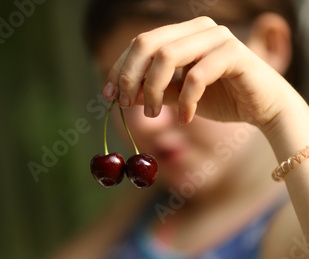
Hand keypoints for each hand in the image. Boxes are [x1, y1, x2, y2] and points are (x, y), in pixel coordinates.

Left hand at [102, 16, 293, 128]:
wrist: (262, 107)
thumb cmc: (222, 99)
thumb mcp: (179, 97)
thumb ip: (155, 92)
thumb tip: (123, 94)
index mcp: (183, 34)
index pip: (141, 43)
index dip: (120, 68)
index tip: (107, 95)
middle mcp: (198, 29)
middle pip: (148, 43)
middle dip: (130, 77)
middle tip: (125, 105)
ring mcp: (216, 38)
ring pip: (167, 56)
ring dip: (152, 89)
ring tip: (152, 114)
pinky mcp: (233, 54)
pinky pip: (196, 75)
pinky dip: (185, 101)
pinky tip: (185, 118)